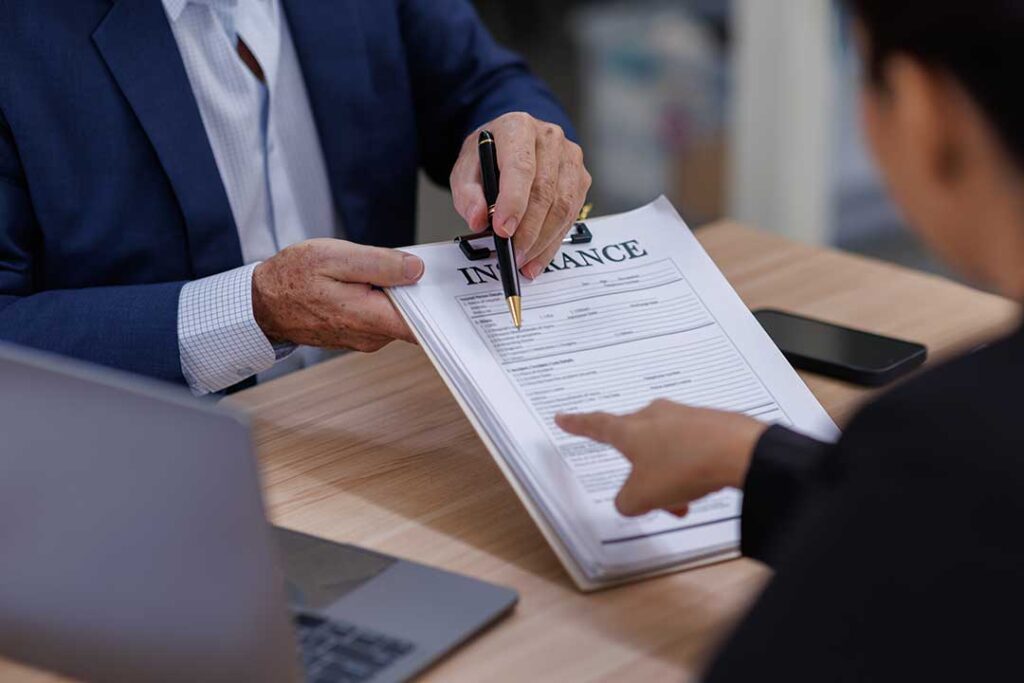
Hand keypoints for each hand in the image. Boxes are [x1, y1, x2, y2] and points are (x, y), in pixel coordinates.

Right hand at [252, 239, 423, 351]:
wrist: (263, 303)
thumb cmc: (293, 278)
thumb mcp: (335, 257)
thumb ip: (380, 264)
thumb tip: (416, 269)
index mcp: (370, 317)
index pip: (423, 326)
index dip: (440, 308)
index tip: (448, 288)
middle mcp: (371, 336)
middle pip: (414, 316)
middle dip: (419, 291)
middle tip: (417, 265)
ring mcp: (365, 338)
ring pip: (397, 314)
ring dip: (398, 293)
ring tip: (387, 270)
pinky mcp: (359, 334)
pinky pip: (382, 316)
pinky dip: (383, 299)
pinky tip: (373, 282)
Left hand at [450, 112, 591, 278]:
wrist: (512, 142)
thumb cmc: (490, 155)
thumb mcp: (466, 168)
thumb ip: (467, 193)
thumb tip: (478, 219)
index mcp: (518, 128)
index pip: (521, 167)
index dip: (513, 203)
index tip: (503, 231)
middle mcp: (549, 138)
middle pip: (545, 191)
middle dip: (529, 230)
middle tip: (513, 254)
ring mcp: (570, 157)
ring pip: (563, 206)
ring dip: (543, 240)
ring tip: (525, 261)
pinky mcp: (580, 178)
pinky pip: (571, 215)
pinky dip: (554, 241)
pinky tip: (538, 255)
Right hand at [555, 401, 766, 516]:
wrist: (739, 452)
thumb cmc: (684, 468)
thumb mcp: (642, 497)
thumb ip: (626, 502)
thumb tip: (629, 500)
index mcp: (629, 430)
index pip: (596, 425)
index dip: (577, 425)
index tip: (563, 418)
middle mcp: (654, 416)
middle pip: (636, 446)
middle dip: (640, 474)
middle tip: (647, 498)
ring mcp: (683, 417)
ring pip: (665, 451)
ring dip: (667, 478)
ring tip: (681, 502)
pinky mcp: (709, 423)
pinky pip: (690, 449)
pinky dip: (689, 470)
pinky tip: (700, 488)